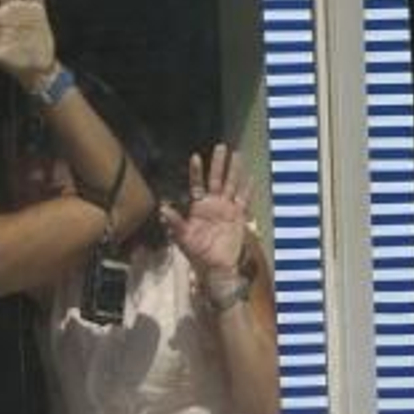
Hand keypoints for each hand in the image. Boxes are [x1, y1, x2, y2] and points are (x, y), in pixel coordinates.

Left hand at [160, 144, 251, 278]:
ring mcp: (227, 209)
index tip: (195, 157)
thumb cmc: (197, 253)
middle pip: (216, 179)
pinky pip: (244, 200)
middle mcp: (213, 204)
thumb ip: (175, 222)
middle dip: (218, 163)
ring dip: (234, 170)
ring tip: (237, 154)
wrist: (217, 267)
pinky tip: (251, 177)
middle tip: (221, 146)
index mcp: (198, 207)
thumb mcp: (183, 238)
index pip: (197, 184)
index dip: (196, 171)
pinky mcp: (238, 216)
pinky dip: (248, 189)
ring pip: (231, 185)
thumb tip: (162, 208)